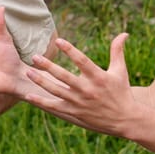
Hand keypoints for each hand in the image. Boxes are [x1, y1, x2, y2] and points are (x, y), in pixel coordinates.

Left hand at [25, 32, 140, 136]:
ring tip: (28, 72)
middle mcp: (87, 89)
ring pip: (56, 90)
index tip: (58, 40)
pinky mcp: (74, 112)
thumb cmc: (122, 92)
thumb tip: (124, 33)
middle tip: (34, 56)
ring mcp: (79, 102)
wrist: (125, 120)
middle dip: (48, 66)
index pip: (82, 61)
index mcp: (98, 77)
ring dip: (41, 82)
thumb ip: (117, 51)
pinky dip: (41, 102)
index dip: (70, 50)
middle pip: (64, 76)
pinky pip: (54, 106)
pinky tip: (29, 95)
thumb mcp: (120, 71)